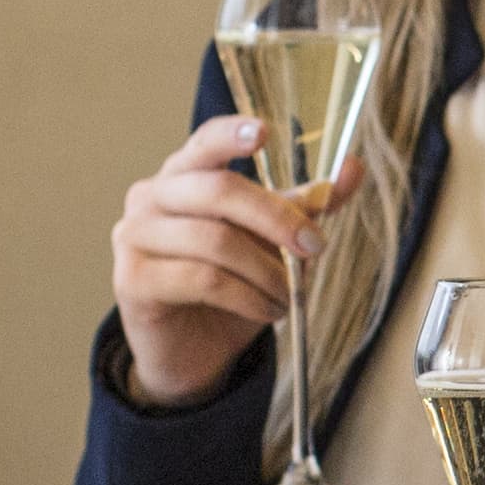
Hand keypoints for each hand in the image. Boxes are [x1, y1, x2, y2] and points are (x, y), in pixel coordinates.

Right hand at [110, 115, 340, 406]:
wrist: (193, 352)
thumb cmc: (229, 287)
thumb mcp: (272, 242)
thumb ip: (306, 205)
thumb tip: (352, 167)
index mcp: (182, 176)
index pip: (204, 143)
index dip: (232, 134)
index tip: (265, 132)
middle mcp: (150, 197)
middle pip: (218, 191)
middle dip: (278, 219)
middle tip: (316, 247)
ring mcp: (134, 236)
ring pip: (216, 241)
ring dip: (268, 272)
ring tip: (289, 294)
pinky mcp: (132, 279)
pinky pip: (204, 280)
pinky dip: (248, 297)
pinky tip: (268, 311)